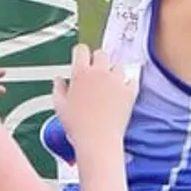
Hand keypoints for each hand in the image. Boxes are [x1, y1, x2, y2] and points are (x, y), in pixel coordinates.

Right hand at [51, 43, 138, 157]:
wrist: (97, 141)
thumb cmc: (77, 126)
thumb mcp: (59, 106)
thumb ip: (58, 88)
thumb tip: (59, 80)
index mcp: (80, 73)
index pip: (81, 50)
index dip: (80, 54)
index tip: (81, 59)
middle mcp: (99, 73)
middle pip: (101, 54)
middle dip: (98, 61)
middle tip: (95, 74)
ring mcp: (116, 81)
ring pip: (118, 65)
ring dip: (113, 72)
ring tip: (108, 85)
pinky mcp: (129, 91)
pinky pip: (132, 80)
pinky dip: (128, 84)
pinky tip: (121, 92)